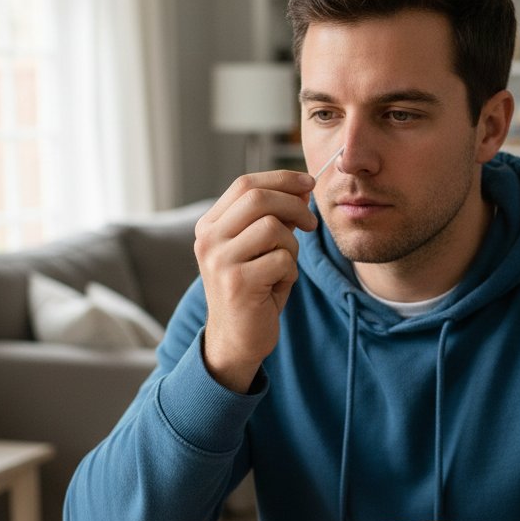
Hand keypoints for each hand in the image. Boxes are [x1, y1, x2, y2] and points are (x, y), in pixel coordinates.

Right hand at [194, 171, 317, 392]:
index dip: (281, 179)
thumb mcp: (260, 249)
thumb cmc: (253, 292)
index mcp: (210, 226)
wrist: (237, 340)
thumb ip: (273, 218)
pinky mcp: (238, 283)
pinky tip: (279, 286)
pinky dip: (290, 272)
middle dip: (293, 205)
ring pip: (273, 228)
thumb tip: (302, 188)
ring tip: (284, 267)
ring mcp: (220, 261)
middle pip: (258, 198)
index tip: (308, 183)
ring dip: (292, 246)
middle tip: (311, 223)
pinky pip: (282, 260)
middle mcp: (208, 240)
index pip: (245, 184)